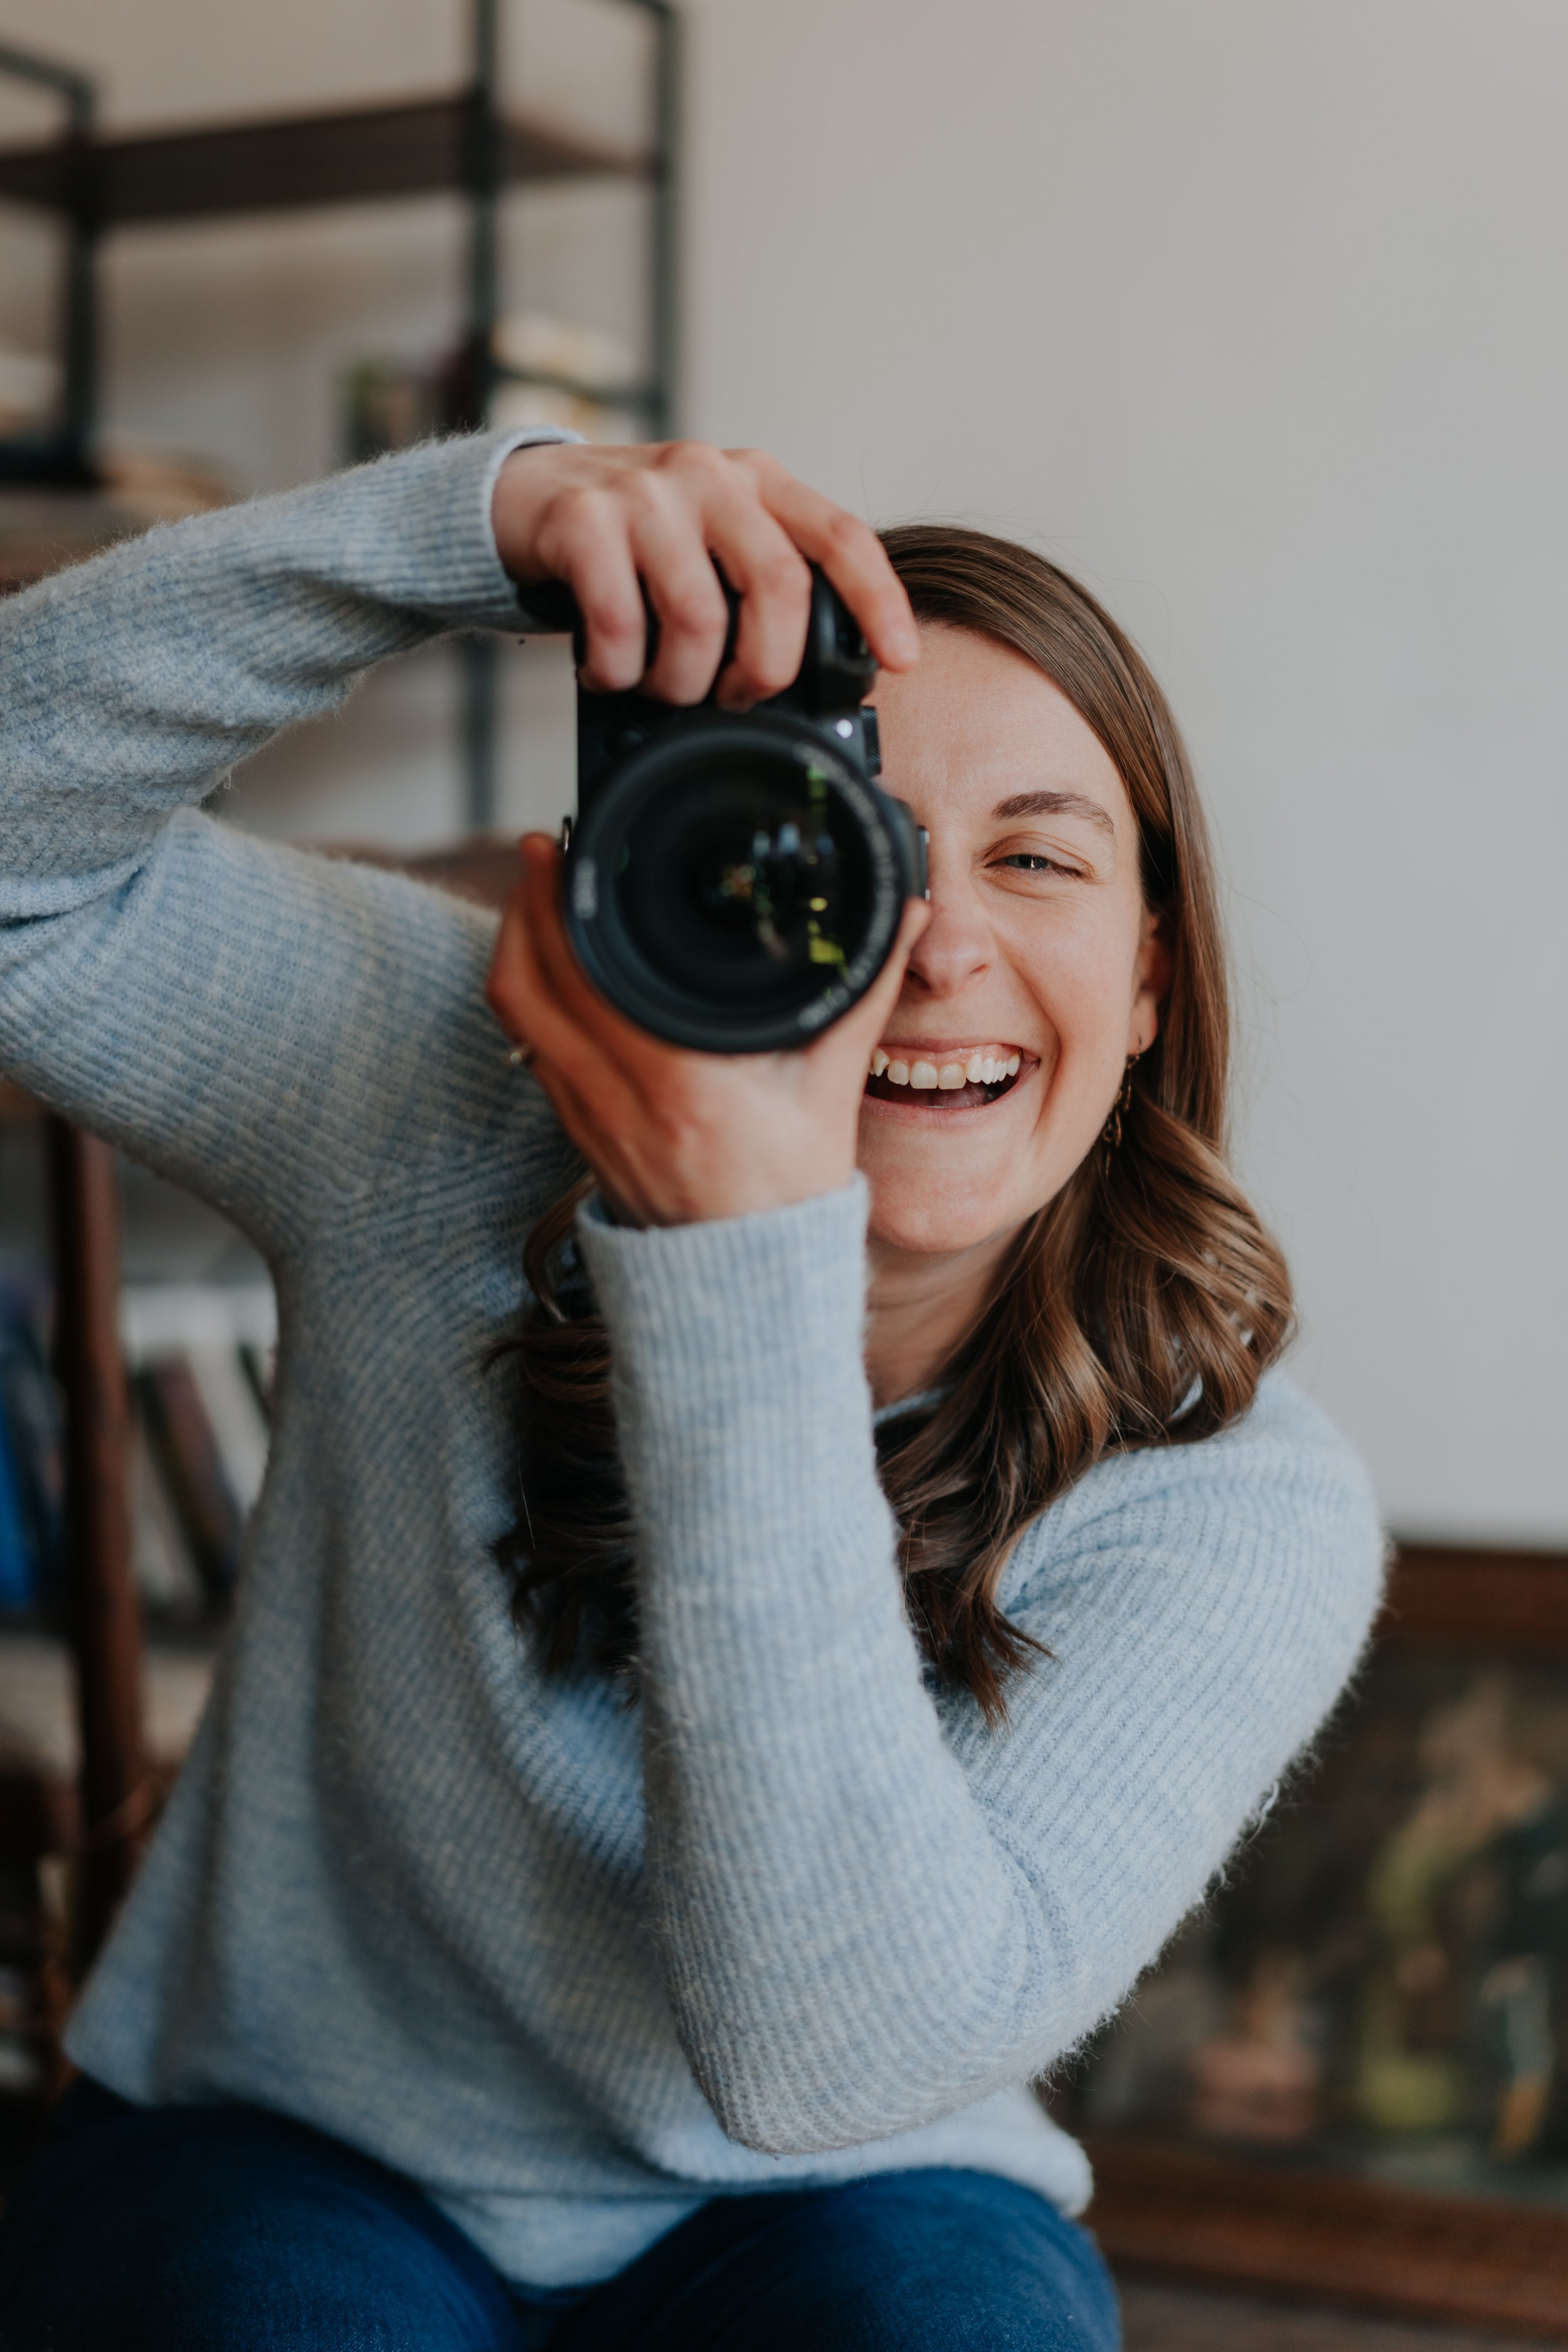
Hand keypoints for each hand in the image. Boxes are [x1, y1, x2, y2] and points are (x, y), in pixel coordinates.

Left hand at [487, 836, 929, 1227]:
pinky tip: (550, 964)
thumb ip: (862, 995)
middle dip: (526, 905)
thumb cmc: (788, 1191)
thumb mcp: (830, 1088)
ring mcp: (585, 1117)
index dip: (562, 902)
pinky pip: (530, 1047)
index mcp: (677, 1079)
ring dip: (517, 946)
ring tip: (536, 894)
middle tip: (542, 851)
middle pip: (529, 982)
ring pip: (518, 1014)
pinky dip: (528, 995)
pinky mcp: (576, 1130)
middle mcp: (615, 1096)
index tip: (564, 847)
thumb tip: (907, 916)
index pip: (590, 973)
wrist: (746, 1279)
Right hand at [491, 440, 919, 706]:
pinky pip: (619, 624)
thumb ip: (759, 582)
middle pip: (779, 586)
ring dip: (681, 683)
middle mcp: (709, 476)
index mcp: (758, 482)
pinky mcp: (583, 521)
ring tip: (660, 689)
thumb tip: (808, 683)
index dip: (879, 603)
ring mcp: (645, 494)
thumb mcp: (711, 540)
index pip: (841, 537)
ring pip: (698, 617)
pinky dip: (618, 671)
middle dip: (767, 667)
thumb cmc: (633, 537)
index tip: (899, 661)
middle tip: (737, 698)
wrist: (521, 494)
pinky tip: (608, 672)